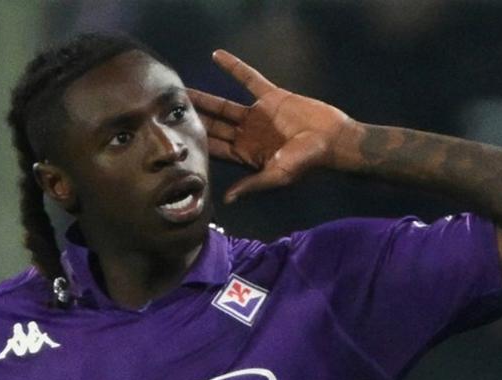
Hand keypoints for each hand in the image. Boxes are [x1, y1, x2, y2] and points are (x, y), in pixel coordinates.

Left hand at [189, 50, 351, 202]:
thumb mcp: (277, 176)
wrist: (333, 140)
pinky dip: (234, 68)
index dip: (195, 142)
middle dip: (193, 119)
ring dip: (205, 97)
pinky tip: (216, 56)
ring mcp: (258, 116)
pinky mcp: (271, 97)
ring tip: (183, 89)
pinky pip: (249, 79)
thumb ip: (251, 184)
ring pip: (225, 105)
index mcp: (246, 155)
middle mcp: (248, 135)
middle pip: (214, 126)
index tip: (173, 137)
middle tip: (168, 111)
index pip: (214, 148)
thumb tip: (225, 200)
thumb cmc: (307, 163)